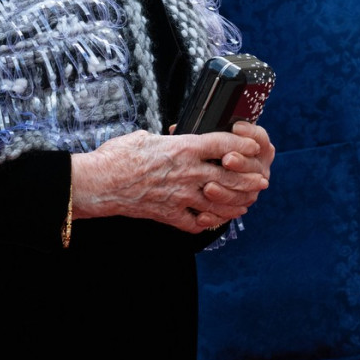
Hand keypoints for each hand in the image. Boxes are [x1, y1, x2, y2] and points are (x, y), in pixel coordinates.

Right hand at [71, 125, 273, 234]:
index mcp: (183, 147)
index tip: (254, 145)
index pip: (223, 143)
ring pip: (219, 202)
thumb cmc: (118, 156)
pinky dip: (208, 223)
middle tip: (260, 180)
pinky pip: (196, 224)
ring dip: (236, 203)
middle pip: (230, 176)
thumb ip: (167, 139)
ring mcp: (180, 196)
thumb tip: (173, 136)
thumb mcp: (147, 136)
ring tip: (245, 203)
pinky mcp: (170, 214)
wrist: (99, 183)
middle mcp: (187, 172)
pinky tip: (213, 221)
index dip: (243, 144)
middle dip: (249, 179)